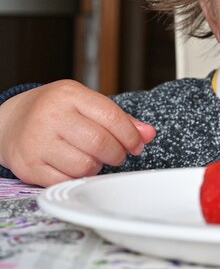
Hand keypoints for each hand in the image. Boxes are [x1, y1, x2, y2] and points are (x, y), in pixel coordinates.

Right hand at [0, 80, 155, 186]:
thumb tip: (149, 134)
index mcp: (70, 95)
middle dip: (117, 153)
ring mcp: (37, 141)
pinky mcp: (28, 166)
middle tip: (117, 155)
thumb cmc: (56, 111)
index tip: (136, 145)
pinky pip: (66, 181)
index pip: (112, 117)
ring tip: (93, 158)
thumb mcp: (86, 104)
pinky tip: (76, 167)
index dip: (131, 136)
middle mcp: (51, 116)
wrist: (11, 121)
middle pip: (100, 143)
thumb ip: (119, 119)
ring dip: (97, 166)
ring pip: (85, 165)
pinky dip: (78, 178)